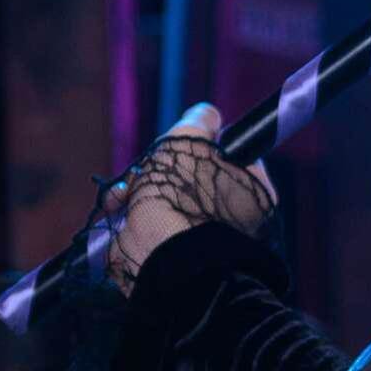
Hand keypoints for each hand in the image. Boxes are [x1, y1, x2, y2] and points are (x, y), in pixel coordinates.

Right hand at [103, 102, 278, 293]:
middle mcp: (234, 219)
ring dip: (139, 190)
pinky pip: (150, 224)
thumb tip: (209, 114)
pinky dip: (131, 214)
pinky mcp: (171, 255)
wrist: (161, 255)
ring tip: (125, 192)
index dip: (200, 145)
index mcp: (252, 192)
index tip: (179, 145)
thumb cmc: (181, 194)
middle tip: (146, 169)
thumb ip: (200, 123)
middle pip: (192, 177)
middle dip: (160, 169)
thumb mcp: (191, 142)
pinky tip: (118, 207)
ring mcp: (203, 239)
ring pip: (167, 199)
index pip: (230, 157)